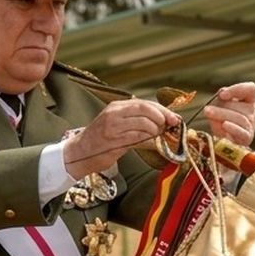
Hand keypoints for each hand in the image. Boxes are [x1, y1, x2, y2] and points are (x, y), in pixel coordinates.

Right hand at [64, 98, 179, 177]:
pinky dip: (149, 141)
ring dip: (155, 131)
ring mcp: (113, 127)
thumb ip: (137, 119)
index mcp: (116, 106)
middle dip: (162, 118)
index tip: (174, 118)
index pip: (144, 103)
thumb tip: (164, 121)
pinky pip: (138, 138)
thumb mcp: (118, 123)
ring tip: (156, 137)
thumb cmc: (102, 139)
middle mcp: (114, 113)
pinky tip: (151, 143)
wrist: (80, 152)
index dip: (162, 110)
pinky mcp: (114, 142)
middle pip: (145, 110)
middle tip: (169, 126)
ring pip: (144, 124)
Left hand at [203, 82, 254, 146]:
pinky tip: (224, 125)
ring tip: (208, 113)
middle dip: (222, 106)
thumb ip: (220, 100)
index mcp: (248, 101)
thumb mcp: (218, 108)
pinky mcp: (247, 139)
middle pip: (240, 106)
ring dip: (221, 114)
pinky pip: (242, 132)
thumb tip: (221, 95)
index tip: (222, 95)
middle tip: (207, 109)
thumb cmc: (220, 122)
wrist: (221, 144)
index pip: (250, 89)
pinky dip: (234, 128)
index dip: (237, 89)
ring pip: (240, 118)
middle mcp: (252, 112)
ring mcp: (251, 126)